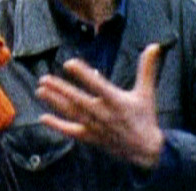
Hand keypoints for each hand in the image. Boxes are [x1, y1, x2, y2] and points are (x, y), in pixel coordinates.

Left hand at [35, 43, 163, 168]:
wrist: (146, 150)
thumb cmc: (145, 117)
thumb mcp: (146, 92)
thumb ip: (147, 68)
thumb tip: (155, 45)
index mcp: (117, 101)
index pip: (97, 85)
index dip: (83, 74)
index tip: (69, 63)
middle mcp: (104, 114)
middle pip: (78, 100)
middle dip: (60, 89)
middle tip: (44, 79)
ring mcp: (96, 127)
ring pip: (72, 113)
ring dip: (55, 102)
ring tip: (40, 91)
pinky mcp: (91, 138)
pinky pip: (72, 131)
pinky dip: (57, 125)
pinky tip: (43, 118)